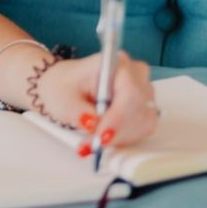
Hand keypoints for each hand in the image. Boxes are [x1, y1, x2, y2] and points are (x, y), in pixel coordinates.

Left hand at [34, 50, 157, 147]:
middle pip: (140, 110)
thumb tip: (94, 124)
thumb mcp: (63, 100)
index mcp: (116, 63)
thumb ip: (78, 112)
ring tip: (93, 140)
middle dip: (116, 132)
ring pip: (143, 123)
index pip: (131, 92)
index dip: (118, 118)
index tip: (101, 136)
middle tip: (92, 144)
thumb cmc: (64, 86)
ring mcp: (143, 90)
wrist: (64, 85)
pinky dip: (124, 137)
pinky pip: (142, 128)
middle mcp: (136, 74)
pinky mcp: (143, 106)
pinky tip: (105, 135)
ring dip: (120, 137)